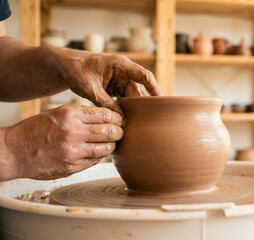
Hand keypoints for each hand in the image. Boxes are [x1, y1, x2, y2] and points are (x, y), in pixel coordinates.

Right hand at [2, 105, 122, 179]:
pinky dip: (99, 156)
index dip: (118, 118)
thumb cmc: (35, 130)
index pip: (107, 114)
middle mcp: (73, 132)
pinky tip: (94, 152)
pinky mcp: (72, 166)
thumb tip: (109, 117)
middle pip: (112, 131)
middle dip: (119, 132)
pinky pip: (96, 160)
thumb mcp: (58, 114)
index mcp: (70, 115)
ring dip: (111, 146)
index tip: (120, 120)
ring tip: (108, 143)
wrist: (13, 151)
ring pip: (107, 148)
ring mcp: (73, 151)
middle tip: (119, 132)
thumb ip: (82, 115)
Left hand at [59, 53, 161, 114]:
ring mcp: (119, 79)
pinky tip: (124, 119)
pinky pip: (123, 98)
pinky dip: (123, 108)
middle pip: (138, 89)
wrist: (62, 66)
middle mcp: (123, 71)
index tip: (161, 101)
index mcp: (121, 65)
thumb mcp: (90, 88)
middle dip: (141, 104)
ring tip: (134, 122)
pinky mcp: (113, 87)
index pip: (144, 76)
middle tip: (144, 120)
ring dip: (131, 108)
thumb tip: (120, 119)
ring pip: (131, 96)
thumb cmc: (75, 70)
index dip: (155, 88)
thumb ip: (105, 103)